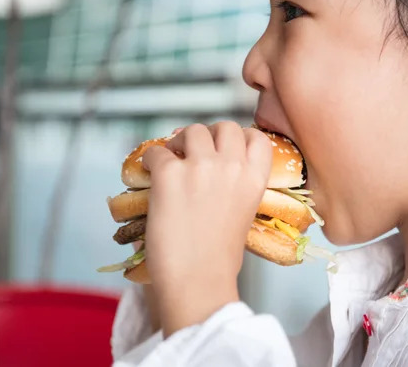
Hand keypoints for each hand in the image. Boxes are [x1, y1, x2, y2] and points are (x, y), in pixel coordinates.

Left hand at [141, 122, 271, 334]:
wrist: (198, 280)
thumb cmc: (220, 257)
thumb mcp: (243, 214)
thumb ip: (236, 187)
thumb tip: (214, 173)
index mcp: (255, 178)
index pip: (256, 137)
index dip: (240, 137)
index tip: (226, 146)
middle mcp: (232, 166)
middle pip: (224, 126)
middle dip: (209, 134)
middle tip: (195, 150)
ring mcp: (200, 167)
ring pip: (192, 131)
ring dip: (180, 142)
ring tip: (173, 159)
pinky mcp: (170, 174)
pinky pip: (157, 152)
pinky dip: (152, 160)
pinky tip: (151, 174)